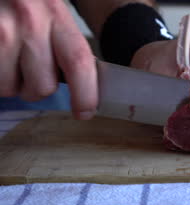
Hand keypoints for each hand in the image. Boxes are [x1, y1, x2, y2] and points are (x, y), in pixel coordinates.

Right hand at [0, 0, 96, 119]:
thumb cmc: (27, 5)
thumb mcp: (53, 15)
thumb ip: (67, 48)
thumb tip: (84, 88)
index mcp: (57, 16)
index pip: (79, 62)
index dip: (84, 95)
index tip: (84, 112)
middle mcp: (30, 22)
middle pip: (43, 86)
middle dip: (37, 87)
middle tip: (30, 68)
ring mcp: (2, 31)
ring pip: (12, 89)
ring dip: (11, 83)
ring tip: (10, 60)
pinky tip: (0, 60)